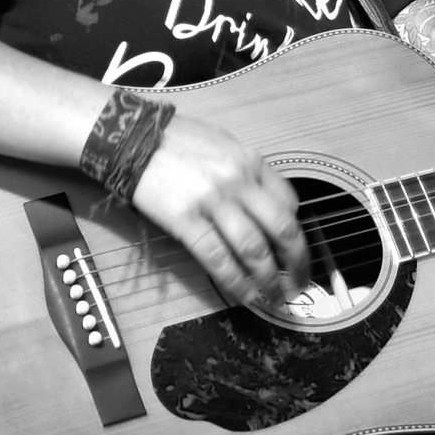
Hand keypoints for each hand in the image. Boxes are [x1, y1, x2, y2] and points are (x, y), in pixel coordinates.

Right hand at [133, 114, 309, 312]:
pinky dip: (236, 282)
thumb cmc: (178, 141)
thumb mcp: (225, 145)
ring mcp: (213, 201)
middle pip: (281, 228)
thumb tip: (266, 206)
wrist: (132, 137)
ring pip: (254, 249)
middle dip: (297, 261)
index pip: (289, 202)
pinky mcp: (185, 220)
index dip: (295, 231)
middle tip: (302, 283)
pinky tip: (245, 295)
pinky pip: (217, 258)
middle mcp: (239, 181)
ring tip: (276, 297)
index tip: (294, 250)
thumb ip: (247, 174)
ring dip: (269, 279)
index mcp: (251, 162)